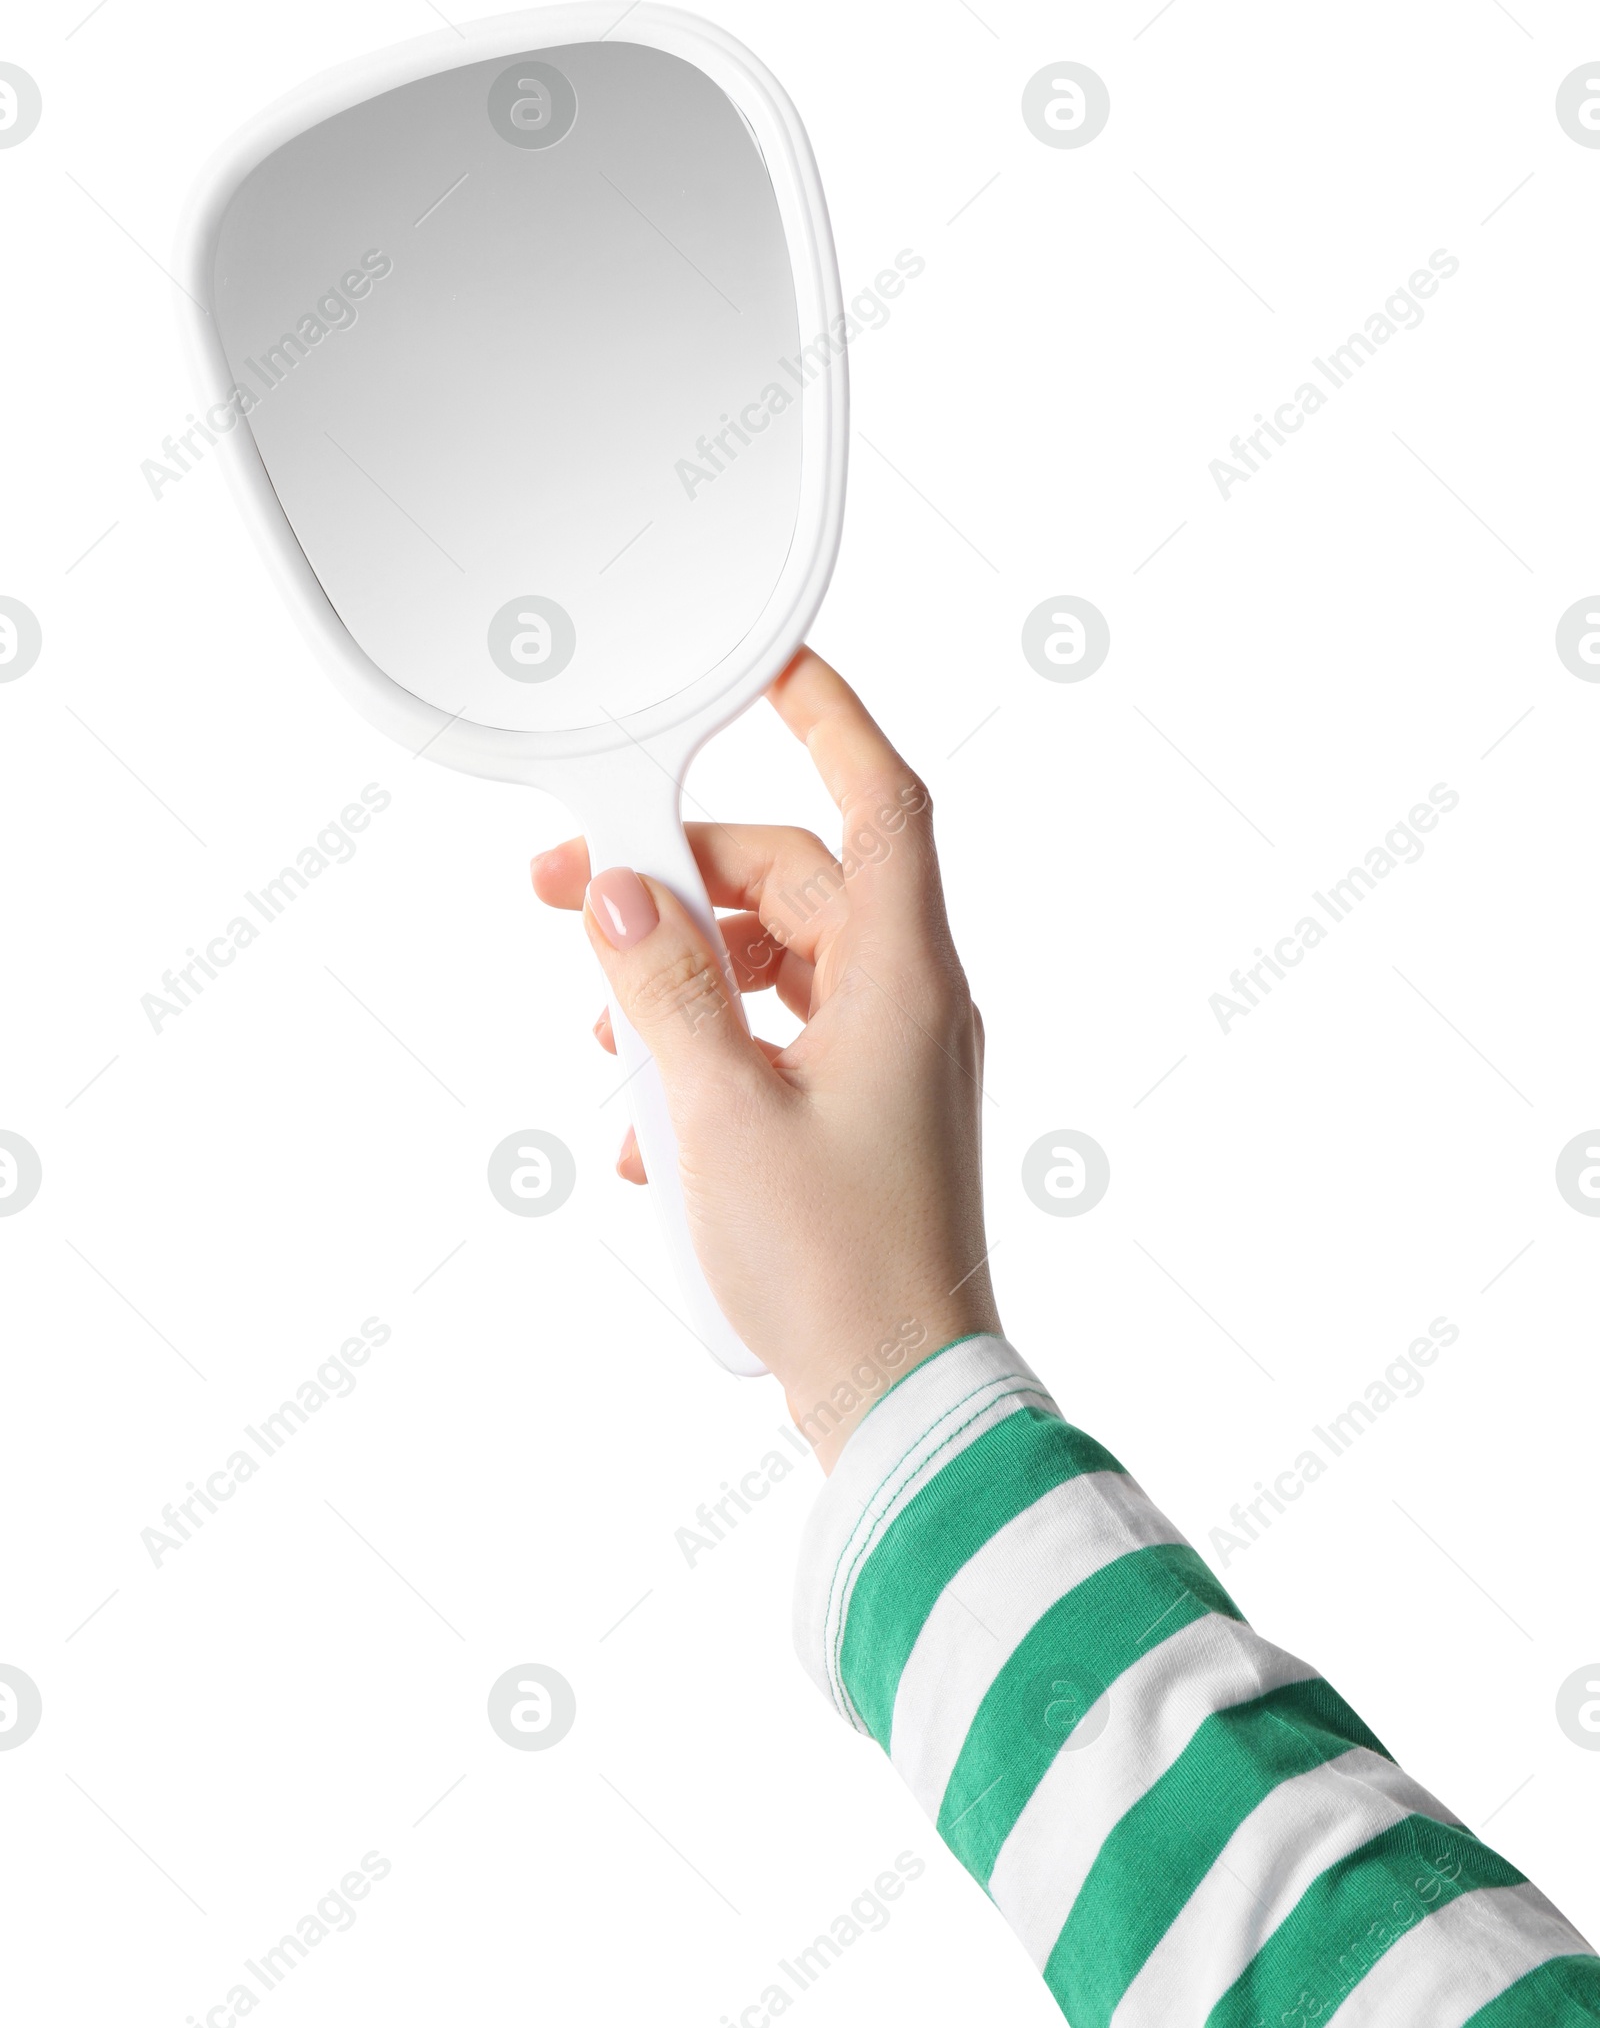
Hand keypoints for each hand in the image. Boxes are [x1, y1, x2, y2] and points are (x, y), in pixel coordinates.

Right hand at [531, 649, 999, 1469]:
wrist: (900, 1400)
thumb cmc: (835, 1269)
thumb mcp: (721, 1117)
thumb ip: (666, 995)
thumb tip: (622, 901)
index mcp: (902, 977)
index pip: (878, 798)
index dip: (826, 716)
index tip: (766, 667)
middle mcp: (908, 1002)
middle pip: (790, 883)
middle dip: (679, 884)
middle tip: (572, 901)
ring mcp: (889, 1059)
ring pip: (775, 964)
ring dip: (683, 984)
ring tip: (611, 1042)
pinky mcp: (861, 1113)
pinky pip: (776, 1040)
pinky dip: (709, 1058)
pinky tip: (655, 1132)